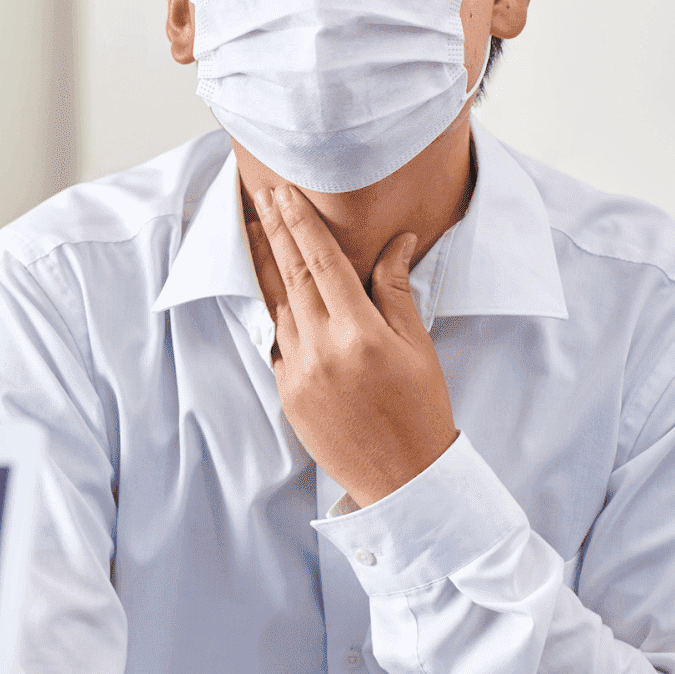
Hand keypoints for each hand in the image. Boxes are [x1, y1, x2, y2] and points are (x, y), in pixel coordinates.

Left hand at [249, 183, 457, 507]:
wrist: (403, 478)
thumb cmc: (421, 409)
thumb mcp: (418, 346)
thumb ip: (396, 290)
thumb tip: (397, 240)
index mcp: (360, 334)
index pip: (322, 263)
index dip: (300, 224)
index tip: (285, 194)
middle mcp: (322, 349)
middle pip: (291, 275)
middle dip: (274, 231)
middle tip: (262, 197)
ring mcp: (299, 371)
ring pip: (276, 305)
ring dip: (263, 264)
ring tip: (253, 230)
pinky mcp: (286, 392)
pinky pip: (274, 340)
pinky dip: (270, 309)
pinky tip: (264, 285)